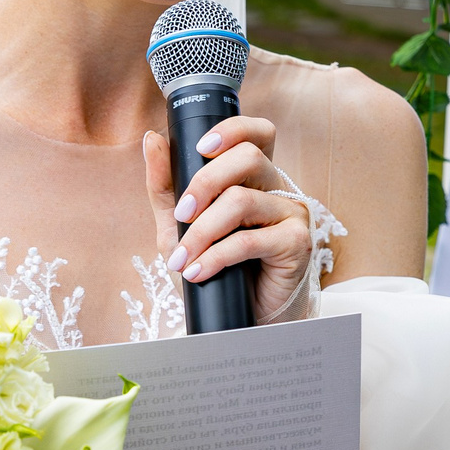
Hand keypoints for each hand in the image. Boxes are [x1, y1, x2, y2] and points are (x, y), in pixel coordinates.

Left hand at [144, 117, 316, 321]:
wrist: (239, 318)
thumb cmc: (215, 268)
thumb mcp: (179, 226)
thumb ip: (166, 185)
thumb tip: (153, 138)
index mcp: (255, 177)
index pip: (257, 133)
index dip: (232, 130)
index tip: (200, 149)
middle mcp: (277, 188)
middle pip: (248, 157)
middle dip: (205, 182)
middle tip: (181, 214)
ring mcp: (291, 213)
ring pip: (242, 200)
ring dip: (202, 231)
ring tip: (183, 257)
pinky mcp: (297, 242)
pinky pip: (250, 240)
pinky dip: (216, 256)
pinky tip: (198, 271)